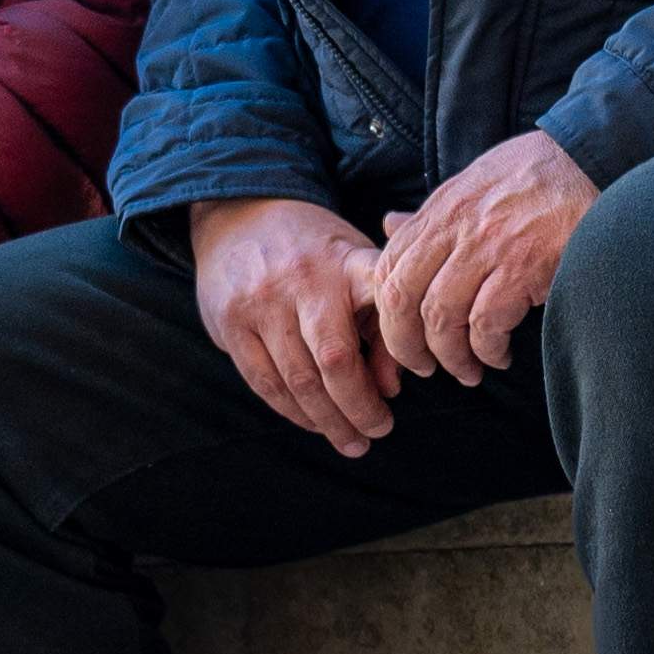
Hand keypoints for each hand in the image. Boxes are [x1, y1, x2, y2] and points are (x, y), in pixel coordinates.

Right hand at [190, 195, 398, 455]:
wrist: (240, 212)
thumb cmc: (316, 251)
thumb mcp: (356, 264)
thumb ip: (382, 321)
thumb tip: (392, 388)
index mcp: (347, 261)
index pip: (382, 303)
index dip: (402, 347)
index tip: (423, 373)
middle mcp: (303, 280)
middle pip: (335, 359)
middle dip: (360, 407)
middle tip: (380, 431)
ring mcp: (261, 302)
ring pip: (298, 379)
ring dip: (328, 420)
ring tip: (352, 441)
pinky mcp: (230, 323)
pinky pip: (265, 382)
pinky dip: (293, 411)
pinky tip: (314, 423)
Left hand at [366, 131, 596, 383]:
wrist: (592, 162)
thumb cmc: (536, 177)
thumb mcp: (474, 182)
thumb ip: (433, 214)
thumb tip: (388, 225)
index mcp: (441, 208)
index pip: (387, 267)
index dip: (387, 312)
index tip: (403, 336)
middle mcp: (457, 226)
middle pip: (402, 296)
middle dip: (405, 344)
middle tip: (425, 367)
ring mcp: (488, 245)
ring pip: (441, 317)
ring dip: (451, 356)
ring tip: (467, 370)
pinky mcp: (524, 266)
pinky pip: (486, 323)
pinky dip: (488, 349)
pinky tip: (499, 354)